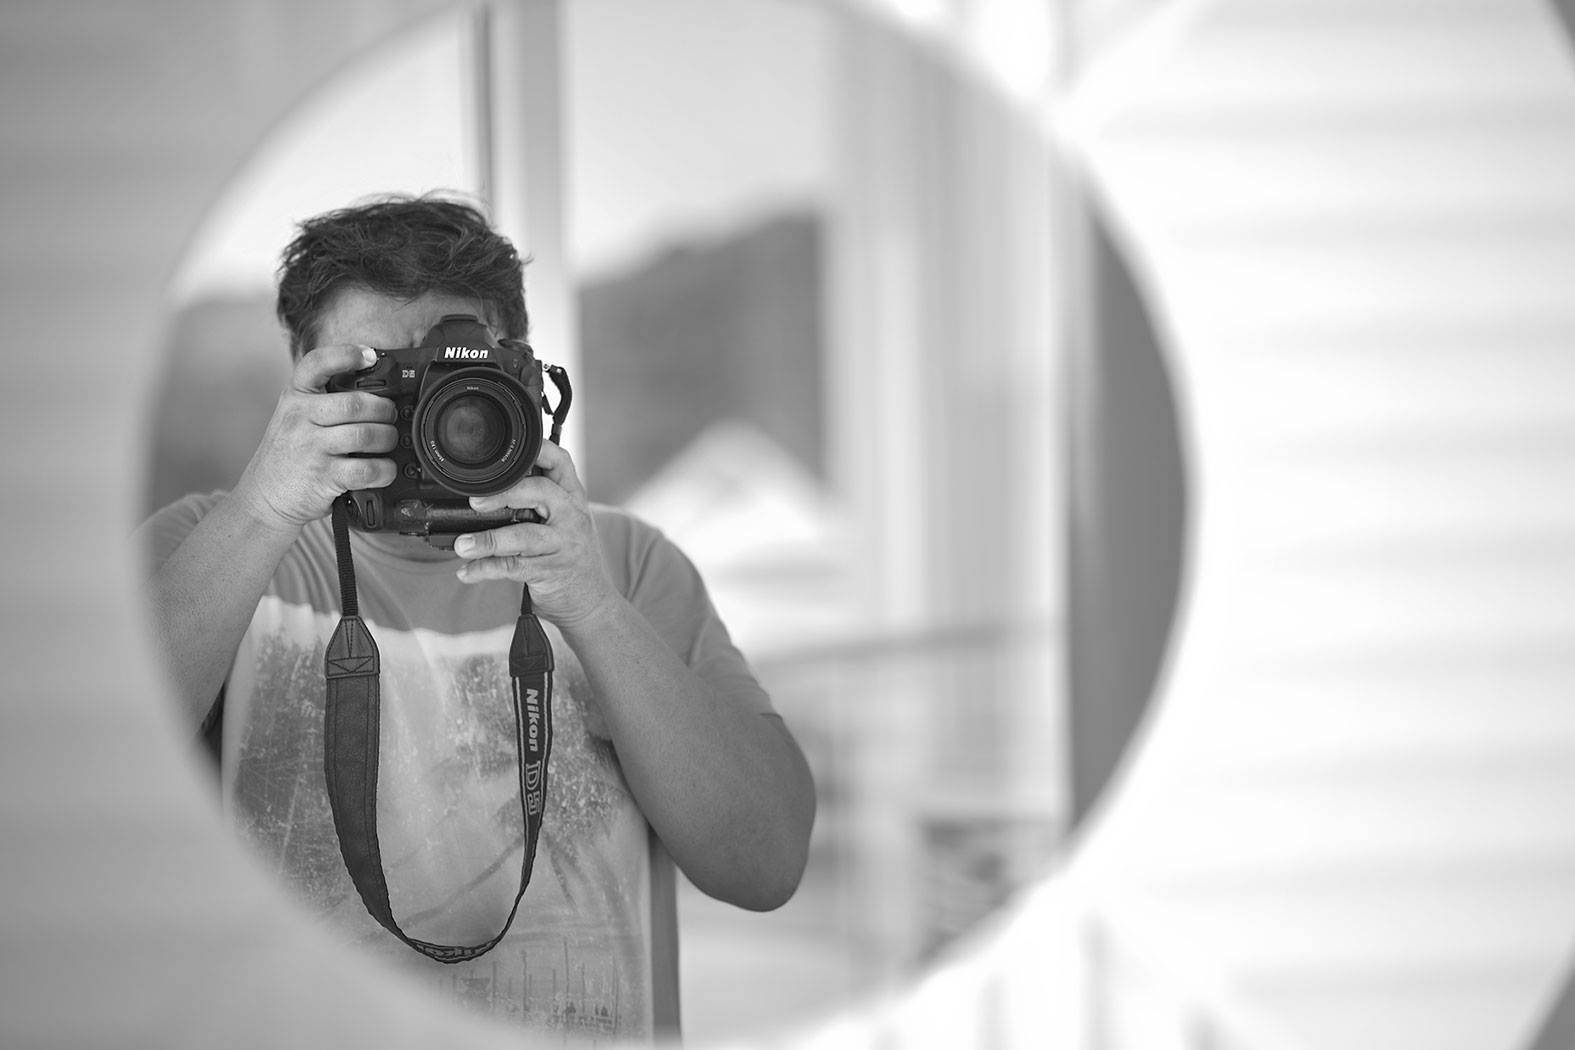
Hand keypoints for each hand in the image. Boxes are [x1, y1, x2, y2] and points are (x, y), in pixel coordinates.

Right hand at [232, 344, 397, 529]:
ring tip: (387, 442)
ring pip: (364, 434)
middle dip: (384, 410)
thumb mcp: (296, 418)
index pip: (316, 364)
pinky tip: (384, 469)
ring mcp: (310, 448)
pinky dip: (384, 470)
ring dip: (387, 438)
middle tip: (390, 416)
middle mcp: (300, 418)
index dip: (345, 355)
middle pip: (356, 403)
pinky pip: (365, 469)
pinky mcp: (322, 477)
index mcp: (295, 398)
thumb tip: (376, 392)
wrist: (264, 497)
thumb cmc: (290, 454)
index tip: (370, 356)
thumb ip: (324, 402)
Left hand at [452, 442, 617, 627]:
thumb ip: (541, 501)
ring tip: (462, 545)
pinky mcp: (550, 572)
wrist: (590, 601)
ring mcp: (563, 545)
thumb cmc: (569, 556)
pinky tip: (467, 572)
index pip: (561, 463)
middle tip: (475, 502)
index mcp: (573, 498)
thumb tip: (492, 485)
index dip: (538, 450)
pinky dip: (485, 570)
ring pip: (524, 536)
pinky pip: (513, 568)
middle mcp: (571, 517)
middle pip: (541, 492)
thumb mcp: (565, 521)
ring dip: (488, 540)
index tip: (507, 451)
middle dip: (506, 493)